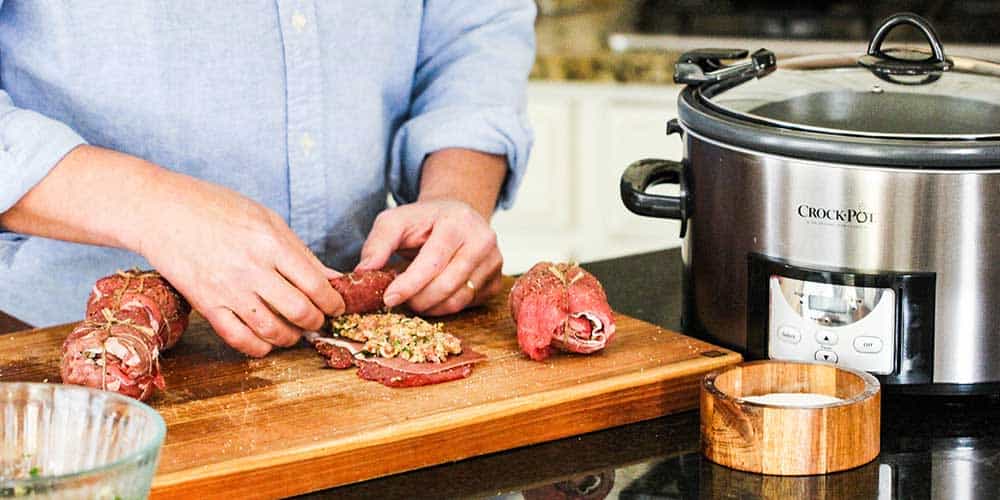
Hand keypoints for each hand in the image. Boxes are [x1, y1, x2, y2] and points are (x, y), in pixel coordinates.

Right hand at [132, 168, 344, 356]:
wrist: (161, 212)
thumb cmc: (217, 208)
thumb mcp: (267, 219)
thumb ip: (300, 252)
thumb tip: (333, 279)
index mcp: (271, 243)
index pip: (316, 284)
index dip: (333, 302)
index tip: (337, 306)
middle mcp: (252, 269)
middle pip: (300, 311)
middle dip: (317, 321)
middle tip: (318, 320)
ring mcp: (228, 289)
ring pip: (273, 330)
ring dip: (291, 337)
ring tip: (294, 331)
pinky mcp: (206, 304)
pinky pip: (239, 339)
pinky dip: (259, 347)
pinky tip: (266, 342)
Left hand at [356, 199, 502, 315]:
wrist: (455, 216)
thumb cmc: (423, 221)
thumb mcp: (395, 221)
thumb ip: (377, 243)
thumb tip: (363, 272)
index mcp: (458, 222)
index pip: (432, 262)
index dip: (409, 285)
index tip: (389, 298)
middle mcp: (483, 241)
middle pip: (447, 285)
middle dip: (417, 300)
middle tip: (399, 300)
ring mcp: (494, 262)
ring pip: (458, 300)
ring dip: (430, 307)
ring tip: (413, 297)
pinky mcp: (496, 280)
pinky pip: (468, 305)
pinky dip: (445, 307)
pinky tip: (432, 294)